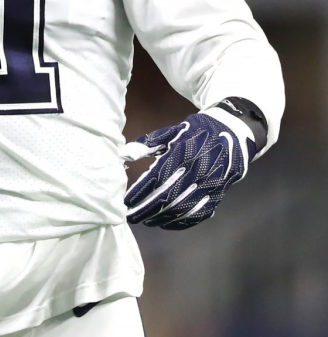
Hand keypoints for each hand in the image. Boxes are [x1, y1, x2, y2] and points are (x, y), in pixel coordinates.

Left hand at [122, 102, 259, 229]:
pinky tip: (166, 224)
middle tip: (130, 216)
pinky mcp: (218, 195)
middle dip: (147, 209)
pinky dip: (181, 222)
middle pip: (168, 197)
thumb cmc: (195, 133)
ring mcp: (210, 185)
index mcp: (184, 154)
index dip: (140, 191)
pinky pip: (199, 214)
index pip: (157, 178)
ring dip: (162, 218)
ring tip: (145, 221)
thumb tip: (124, 155)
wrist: (233, 134)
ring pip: (183, 209)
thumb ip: (148, 143)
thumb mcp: (172, 132)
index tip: (126, 200)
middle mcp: (198, 171)